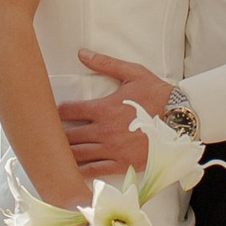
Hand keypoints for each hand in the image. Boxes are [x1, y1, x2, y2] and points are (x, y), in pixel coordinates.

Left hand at [60, 51, 178, 178]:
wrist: (180, 118)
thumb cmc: (157, 94)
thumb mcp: (133, 73)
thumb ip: (106, 63)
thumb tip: (82, 53)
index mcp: (104, 108)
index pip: (70, 110)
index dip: (56, 112)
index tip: (49, 113)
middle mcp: (104, 130)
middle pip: (69, 135)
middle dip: (55, 135)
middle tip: (44, 135)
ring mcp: (112, 149)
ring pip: (78, 154)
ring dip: (63, 153)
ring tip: (53, 153)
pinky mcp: (122, 163)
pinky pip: (95, 170)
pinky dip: (80, 172)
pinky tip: (70, 172)